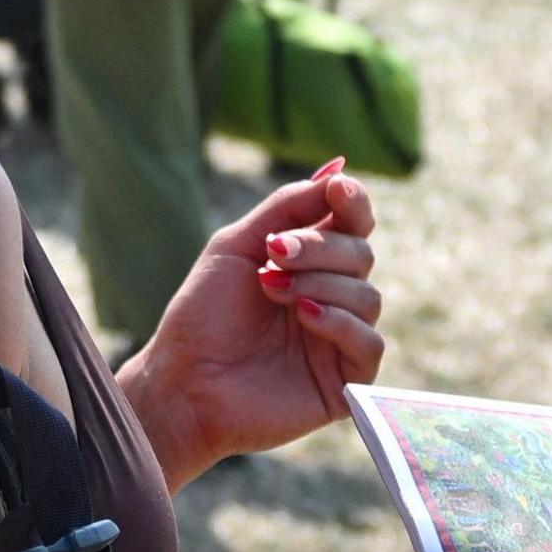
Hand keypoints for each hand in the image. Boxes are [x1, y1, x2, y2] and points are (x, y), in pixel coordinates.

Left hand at [122, 161, 384, 483]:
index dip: (353, 203)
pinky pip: (370, 343)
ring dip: (321, 283)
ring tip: (274, 291)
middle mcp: (330, 297)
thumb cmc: (203, 316)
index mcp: (309, 264)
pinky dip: (340, 323)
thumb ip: (286, 206)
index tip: (338, 190)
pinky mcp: (343, 381)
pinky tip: (304, 316)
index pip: (352, 225)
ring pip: (368, 295)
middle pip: (360, 254)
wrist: (182, 381)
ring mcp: (338, 339)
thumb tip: (338, 170)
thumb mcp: (237, 245)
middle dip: (320, 247)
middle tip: (274, 254)